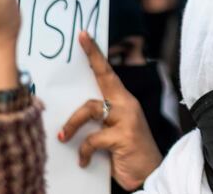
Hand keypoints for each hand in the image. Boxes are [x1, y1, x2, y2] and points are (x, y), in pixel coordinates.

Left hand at [60, 32, 162, 191]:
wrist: (149, 175)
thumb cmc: (127, 153)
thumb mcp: (111, 132)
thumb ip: (97, 120)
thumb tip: (67, 116)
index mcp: (123, 102)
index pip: (108, 73)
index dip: (95, 54)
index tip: (83, 35)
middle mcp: (127, 105)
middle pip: (105, 78)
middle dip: (93, 58)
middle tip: (80, 39)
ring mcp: (128, 119)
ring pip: (91, 109)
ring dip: (72, 124)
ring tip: (64, 138)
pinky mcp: (124, 136)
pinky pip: (93, 138)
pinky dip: (84, 151)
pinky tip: (83, 161)